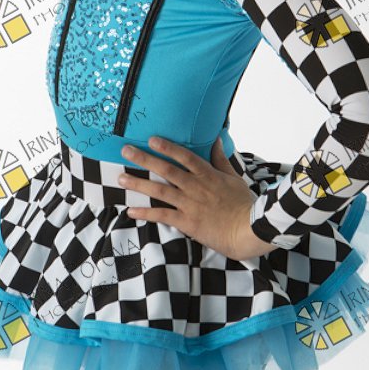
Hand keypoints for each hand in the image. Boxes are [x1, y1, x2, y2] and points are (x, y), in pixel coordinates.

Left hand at [117, 136, 275, 261]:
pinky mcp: (187, 222)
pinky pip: (162, 216)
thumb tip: (216, 139)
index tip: (152, 139)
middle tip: (125, 151)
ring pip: (159, 191)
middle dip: (144, 159)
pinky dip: (145, 213)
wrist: (248, 230)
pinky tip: (131, 210)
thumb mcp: (234, 177)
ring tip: (120, 178)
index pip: (185, 156)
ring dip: (138, 184)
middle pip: (166, 170)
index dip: (167, 147)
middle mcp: (195, 187)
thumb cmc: (244, 204)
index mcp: (208, 174)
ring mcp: (190, 204)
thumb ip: (221, 159)